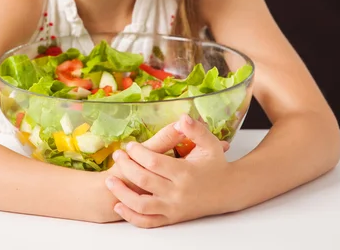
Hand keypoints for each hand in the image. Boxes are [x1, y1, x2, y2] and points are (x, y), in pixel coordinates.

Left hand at [105, 114, 233, 227]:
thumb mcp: (209, 144)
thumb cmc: (216, 165)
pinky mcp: (171, 218)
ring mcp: (174, 208)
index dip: (138, 153)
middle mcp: (178, 193)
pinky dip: (131, 216)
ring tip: (110, 180)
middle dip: (127, 167)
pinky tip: (119, 205)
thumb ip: (195, 130)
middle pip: (144, 181)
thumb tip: (182, 117)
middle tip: (117, 156)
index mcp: (185, 173)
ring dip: (123, 193)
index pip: (154, 162)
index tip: (129, 145)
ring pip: (142, 205)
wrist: (228, 192)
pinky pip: (148, 222)